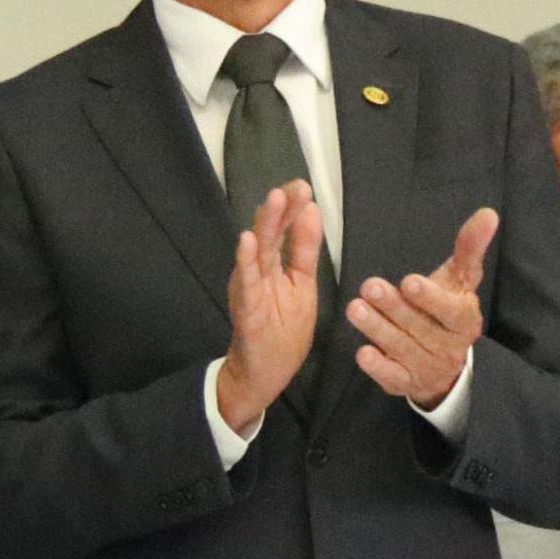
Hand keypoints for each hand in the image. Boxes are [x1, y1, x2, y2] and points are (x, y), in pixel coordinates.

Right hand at [215, 178, 325, 437]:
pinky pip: (247, 283)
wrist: (265, 373)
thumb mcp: (302, 285)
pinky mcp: (247, 308)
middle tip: (292, 185)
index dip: (293, 208)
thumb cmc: (283, 330)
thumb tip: (312, 210)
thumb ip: (304, 250)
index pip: (285, 229)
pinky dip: (246, 260)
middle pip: (270, 234)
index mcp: (276, 265)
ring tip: (272, 200)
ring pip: (257, 252)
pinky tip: (248, 240)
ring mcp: (251, 288)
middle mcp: (259, 272)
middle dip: (280, 208)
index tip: (304, 186)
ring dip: (264, 225)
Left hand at [347, 206, 497, 409]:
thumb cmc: (448, 309)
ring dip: (377, 329)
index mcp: (465, 320)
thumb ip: (470, 248)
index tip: (409, 282)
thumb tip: (488, 213)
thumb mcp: (460, 279)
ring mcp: (427, 367)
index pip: (452, 311)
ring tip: (355, 308)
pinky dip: (378, 367)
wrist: (446, 364)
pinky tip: (363, 353)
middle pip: (420, 327)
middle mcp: (448, 346)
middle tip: (369, 287)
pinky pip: (392, 377)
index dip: (431, 299)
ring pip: (401, 347)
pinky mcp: (406, 383)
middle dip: (394, 307)